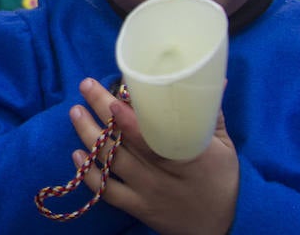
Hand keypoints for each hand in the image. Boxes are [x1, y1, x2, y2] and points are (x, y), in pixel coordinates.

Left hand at [70, 78, 237, 234]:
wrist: (218, 228)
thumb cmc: (221, 181)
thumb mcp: (224, 147)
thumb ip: (211, 114)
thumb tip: (213, 79)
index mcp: (184, 156)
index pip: (152, 138)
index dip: (130, 121)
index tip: (113, 98)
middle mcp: (159, 174)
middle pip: (123, 141)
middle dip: (100, 111)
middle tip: (86, 86)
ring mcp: (145, 191)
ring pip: (110, 162)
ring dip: (88, 135)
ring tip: (76, 112)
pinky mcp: (136, 206)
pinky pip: (107, 191)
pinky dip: (89, 174)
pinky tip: (76, 154)